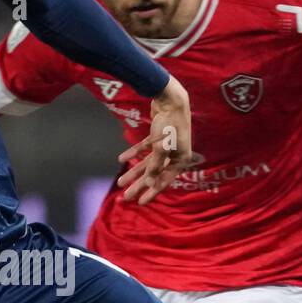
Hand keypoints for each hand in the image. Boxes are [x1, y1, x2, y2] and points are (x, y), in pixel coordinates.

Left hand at [115, 76, 198, 203]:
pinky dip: (134, 153)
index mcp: (180, 160)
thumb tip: (149, 183)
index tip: (140, 202)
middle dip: (139, 185)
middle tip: (125, 197)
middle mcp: (174, 154)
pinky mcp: (158, 136)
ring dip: (134, 172)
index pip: (164, 181)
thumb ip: (155, 166)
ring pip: (147, 163)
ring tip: (120, 182)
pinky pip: (144, 148)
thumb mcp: (162, 148)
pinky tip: (122, 159)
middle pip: (154, 174)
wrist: (170, 99)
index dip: (151, 192)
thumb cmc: (169, 125)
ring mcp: (166, 145)